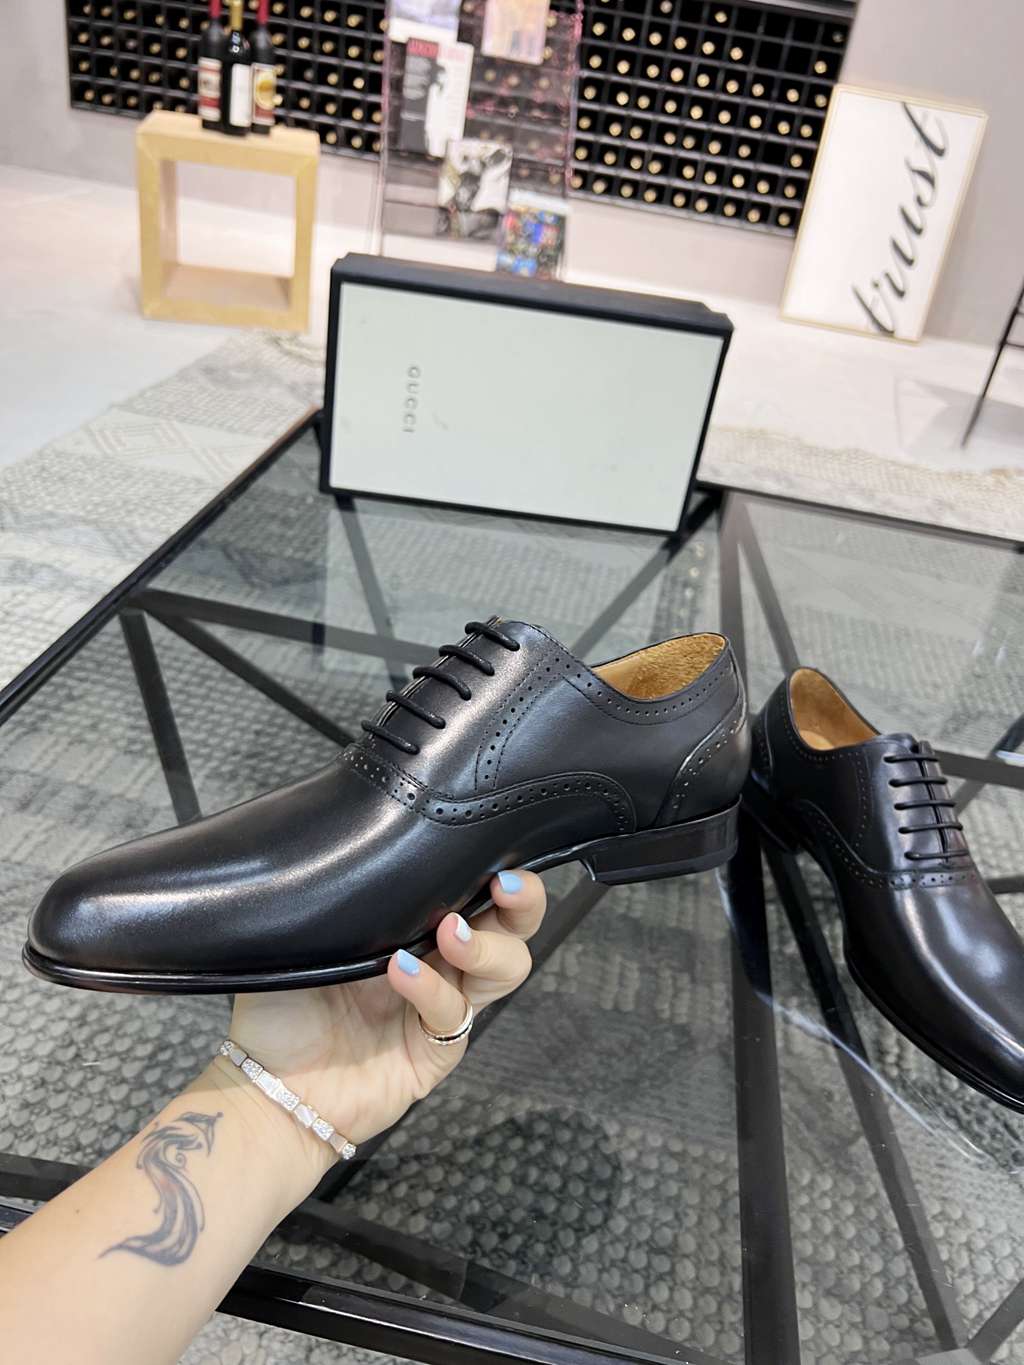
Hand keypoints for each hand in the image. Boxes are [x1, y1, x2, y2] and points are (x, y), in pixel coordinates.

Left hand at [221, 870, 545, 1180]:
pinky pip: (452, 1012)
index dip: (499, 867)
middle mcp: (439, 960)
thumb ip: (329, 894)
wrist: (264, 1088)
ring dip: (485, 945)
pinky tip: (400, 971)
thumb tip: (343, 842)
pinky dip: (431, 987)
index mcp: (414, 923)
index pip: (476, 887)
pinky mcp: (436, 1050)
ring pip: (506, 967)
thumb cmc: (278, 1009)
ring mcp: (441, 1005)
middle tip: (503, 886)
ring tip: (448, 933)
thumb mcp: (299, 935)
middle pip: (514, 925)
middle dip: (524, 901)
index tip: (494, 853)